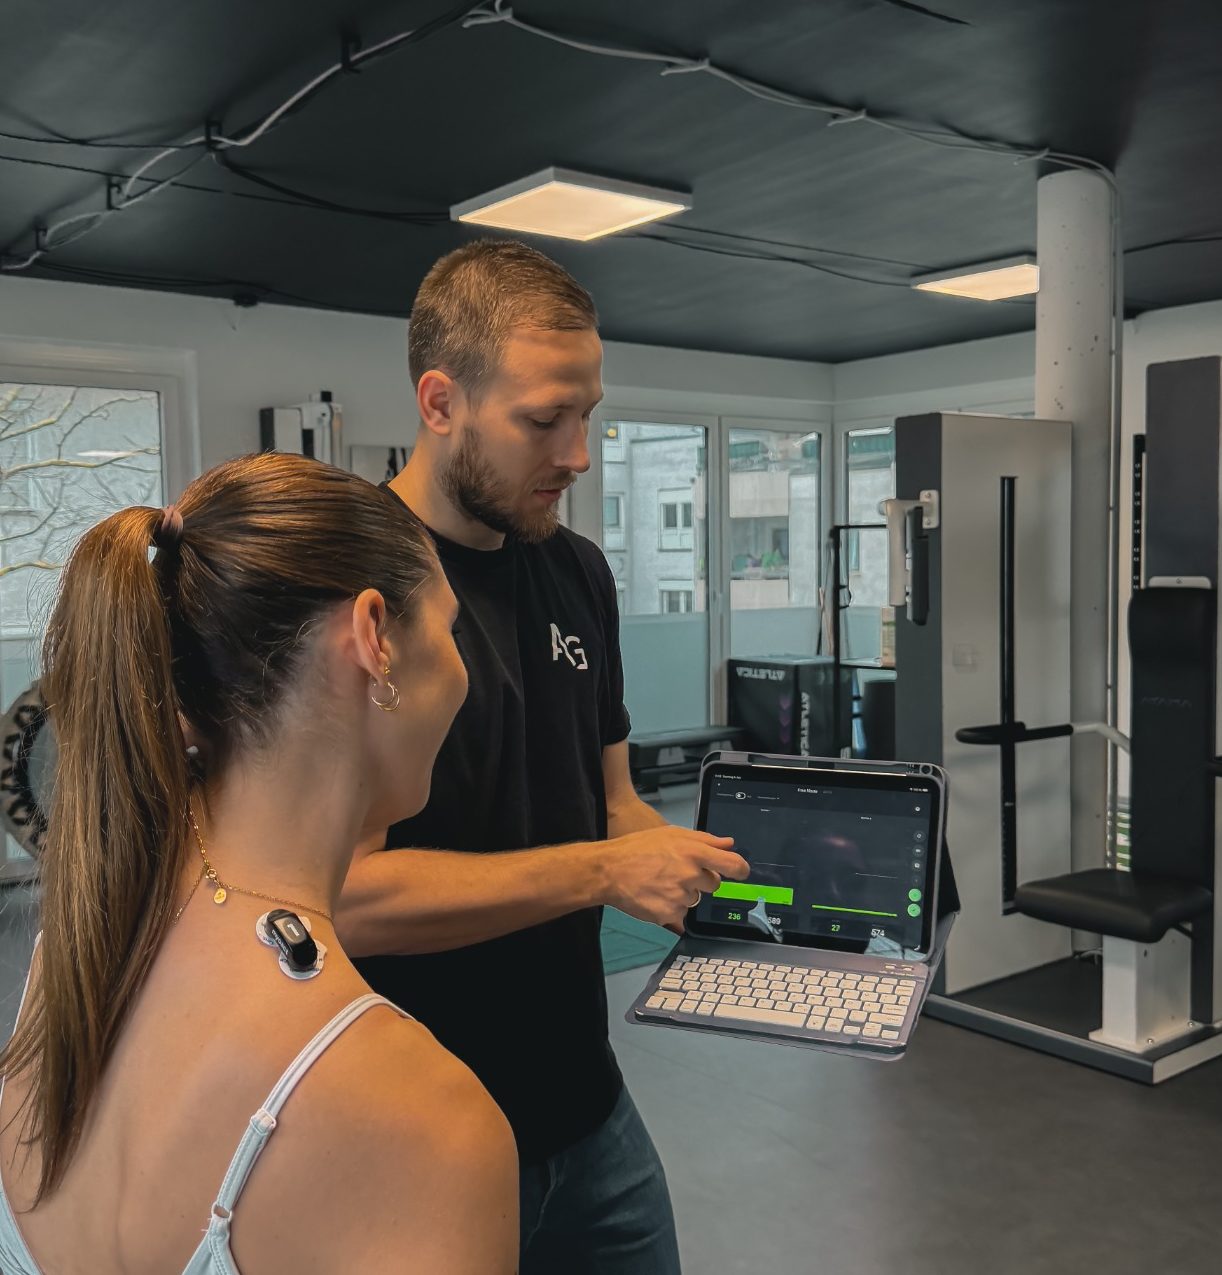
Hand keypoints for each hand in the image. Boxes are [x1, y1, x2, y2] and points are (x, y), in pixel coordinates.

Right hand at [603, 827, 749, 933]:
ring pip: (695, 899)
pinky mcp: (669, 914)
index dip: (740, 869)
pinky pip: (680, 913)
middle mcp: (690, 874)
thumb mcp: (671, 834)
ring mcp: (680, 896)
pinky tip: (655, 894)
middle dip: (701, 880)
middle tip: (678, 872)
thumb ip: (704, 839)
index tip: (741, 872)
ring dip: (683, 893)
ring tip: (660, 881)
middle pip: (714, 884)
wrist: (608, 870)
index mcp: (694, 852)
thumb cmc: (636, 849)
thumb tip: (728, 843)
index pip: (733, 864)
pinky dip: (671, 906)